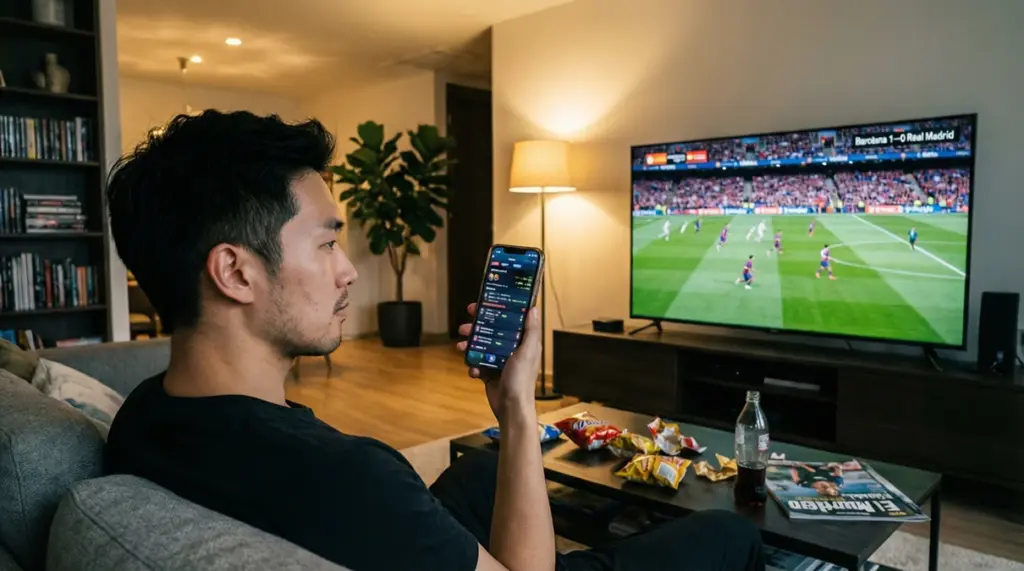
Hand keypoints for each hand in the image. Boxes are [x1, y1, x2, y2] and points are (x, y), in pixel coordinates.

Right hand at [456, 303, 541, 417]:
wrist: (510, 407)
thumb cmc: (521, 379)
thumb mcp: (528, 352)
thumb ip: (531, 331)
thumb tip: (533, 308)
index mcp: (523, 343)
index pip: (510, 321)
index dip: (497, 311)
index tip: (483, 304)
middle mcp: (511, 350)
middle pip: (491, 332)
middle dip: (476, 328)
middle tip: (463, 326)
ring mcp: (499, 361)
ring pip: (481, 347)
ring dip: (469, 345)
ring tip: (460, 346)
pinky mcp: (489, 373)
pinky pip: (477, 364)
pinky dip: (472, 365)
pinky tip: (472, 370)